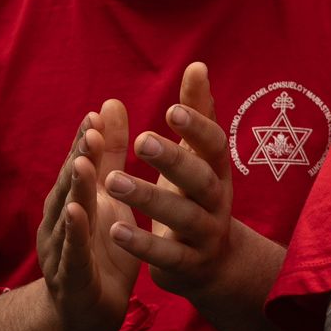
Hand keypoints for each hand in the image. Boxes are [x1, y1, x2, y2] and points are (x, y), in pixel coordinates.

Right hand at [35, 101, 138, 330]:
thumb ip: (109, 157)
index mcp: (72, 203)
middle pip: (68, 187)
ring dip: (73, 191)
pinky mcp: (71, 278)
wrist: (85, 315)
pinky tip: (78, 215)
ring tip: (82, 164)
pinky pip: (71, 254)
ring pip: (66, 217)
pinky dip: (74, 234)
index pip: (78, 168)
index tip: (99, 114)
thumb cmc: (100, 251)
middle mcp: (61, 223)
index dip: (87, 142)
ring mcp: (62, 251)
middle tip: (92, 130)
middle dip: (79, 158)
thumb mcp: (109, 201)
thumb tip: (108, 105)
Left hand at [104, 62, 255, 305]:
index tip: (172, 109)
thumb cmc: (196, 196)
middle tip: (141, 139)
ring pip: (181, 216)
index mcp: (217, 170)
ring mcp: (205, 234)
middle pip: (201, 179)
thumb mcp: (199, 157)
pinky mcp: (189, 264)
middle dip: (174, 160)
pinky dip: (143, 244)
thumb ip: (197, 113)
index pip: (214, 144)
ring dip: (148, 198)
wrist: (213, 264)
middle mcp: (217, 200)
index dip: (197, 128)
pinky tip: (115, 229)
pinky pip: (167, 255)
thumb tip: (198, 65)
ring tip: (113, 180)